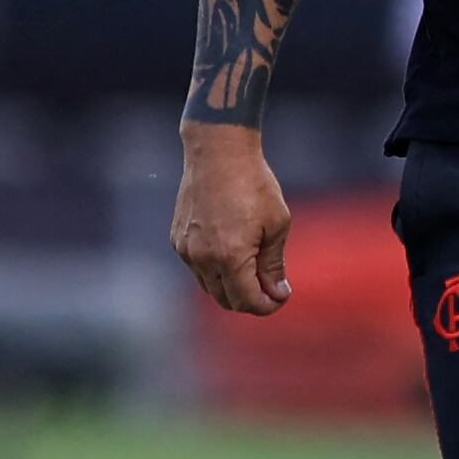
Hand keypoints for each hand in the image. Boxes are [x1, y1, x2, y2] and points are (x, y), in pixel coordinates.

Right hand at [173, 120, 293, 315]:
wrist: (218, 151)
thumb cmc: (253, 184)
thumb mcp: (276, 223)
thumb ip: (274, 264)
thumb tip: (276, 293)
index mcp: (230, 257)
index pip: (247, 301)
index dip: (267, 306)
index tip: (281, 297)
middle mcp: (202, 258)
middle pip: (226, 300)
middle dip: (250, 300)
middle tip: (270, 287)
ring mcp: (186, 250)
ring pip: (210, 287)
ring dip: (231, 287)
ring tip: (253, 268)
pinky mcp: (177, 240)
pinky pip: (197, 268)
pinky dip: (215, 271)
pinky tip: (232, 252)